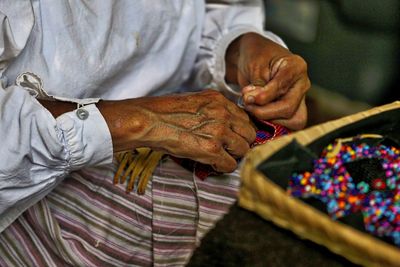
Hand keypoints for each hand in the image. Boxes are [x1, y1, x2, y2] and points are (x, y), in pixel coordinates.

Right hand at [99, 90, 255, 171]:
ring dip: (233, 155)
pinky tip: (213, 165)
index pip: (244, 117)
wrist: (149, 121)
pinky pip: (231, 165)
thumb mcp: (193, 101)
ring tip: (220, 157)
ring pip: (244, 149)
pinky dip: (223, 168)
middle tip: (229, 148)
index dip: (239, 129)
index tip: (233, 136)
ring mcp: (219, 132)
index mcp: (219, 100)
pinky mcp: (212, 150)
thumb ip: (212, 108)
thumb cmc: (164, 112)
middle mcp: (223, 114)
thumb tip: (221, 121)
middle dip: (241, 142)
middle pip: (250, 133)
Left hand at [225, 33, 309, 129]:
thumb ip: (257, 86)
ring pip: (293, 120)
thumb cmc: (256, 56)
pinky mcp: (293, 109)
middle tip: (247, 105)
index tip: (248, 98)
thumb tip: (253, 102)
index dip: (265, 96)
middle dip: (264, 111)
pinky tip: (258, 114)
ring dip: (269, 120)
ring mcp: (300, 98)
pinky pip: (288, 124)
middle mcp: (302, 84)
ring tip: (252, 108)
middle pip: (289, 107)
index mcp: (296, 67)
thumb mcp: (254, 66)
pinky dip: (272, 123)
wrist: (255, 58)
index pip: (283, 87)